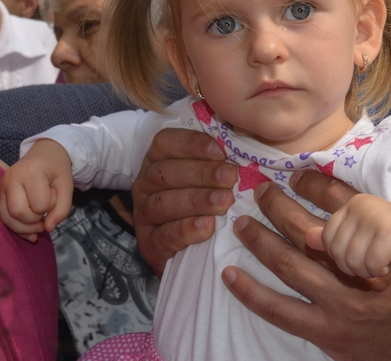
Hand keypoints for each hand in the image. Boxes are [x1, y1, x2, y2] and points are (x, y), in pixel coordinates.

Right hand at [0, 139, 73, 241]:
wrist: (44, 154)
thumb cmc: (56, 169)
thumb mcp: (67, 186)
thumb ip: (62, 209)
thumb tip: (48, 229)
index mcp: (31, 172)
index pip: (39, 205)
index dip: (50, 207)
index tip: (54, 196)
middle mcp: (11, 178)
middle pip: (18, 213)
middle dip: (34, 220)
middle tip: (44, 212)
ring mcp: (1, 186)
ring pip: (6, 218)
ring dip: (24, 228)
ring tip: (38, 223)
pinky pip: (3, 217)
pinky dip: (16, 226)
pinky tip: (29, 227)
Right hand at [132, 128, 236, 275]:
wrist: (198, 252)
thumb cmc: (209, 201)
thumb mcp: (212, 175)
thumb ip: (222, 157)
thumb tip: (245, 140)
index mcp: (159, 159)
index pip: (165, 142)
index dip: (192, 144)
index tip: (220, 152)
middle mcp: (146, 184)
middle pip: (166, 172)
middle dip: (201, 173)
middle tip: (230, 177)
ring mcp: (145, 214)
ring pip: (164, 203)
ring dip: (197, 201)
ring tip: (224, 201)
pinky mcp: (149, 244)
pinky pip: (164, 235)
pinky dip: (186, 230)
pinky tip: (208, 226)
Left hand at [222, 171, 390, 360]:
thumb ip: (371, 220)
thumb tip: (327, 184)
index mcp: (377, 245)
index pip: (341, 205)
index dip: (312, 186)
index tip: (290, 174)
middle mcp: (357, 272)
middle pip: (306, 232)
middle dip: (277, 208)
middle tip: (258, 191)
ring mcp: (340, 306)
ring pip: (289, 266)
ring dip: (260, 242)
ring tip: (240, 224)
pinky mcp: (327, 334)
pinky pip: (280, 311)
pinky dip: (252, 292)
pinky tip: (230, 276)